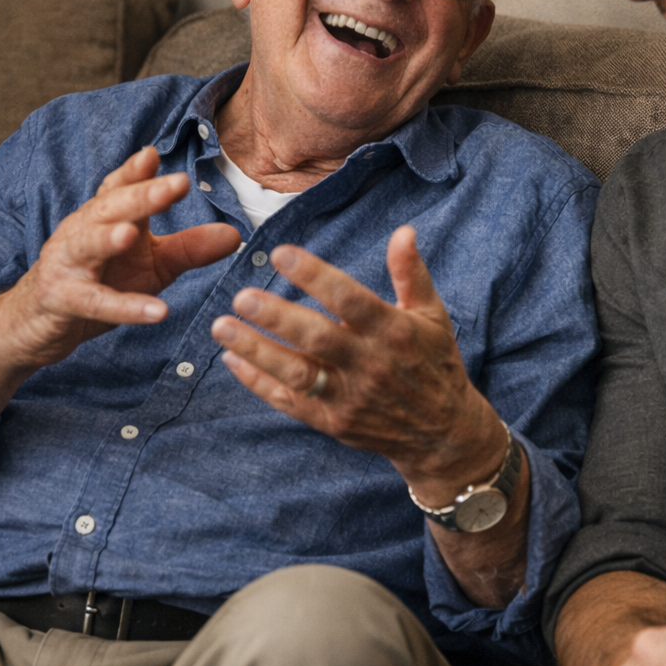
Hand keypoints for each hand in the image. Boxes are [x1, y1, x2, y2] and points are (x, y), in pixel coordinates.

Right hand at [1, 147, 240, 369]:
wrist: (40, 323)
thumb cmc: (101, 282)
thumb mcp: (151, 266)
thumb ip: (189, 248)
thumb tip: (235, 234)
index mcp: (104, 217)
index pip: (119, 187)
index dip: (135, 172)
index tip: (155, 154)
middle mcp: (82, 232)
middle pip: (109, 207)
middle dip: (141, 194)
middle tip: (176, 183)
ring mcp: (67, 265)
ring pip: (88, 246)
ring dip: (109, 238)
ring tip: (133, 233)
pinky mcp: (63, 300)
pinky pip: (95, 303)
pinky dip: (125, 308)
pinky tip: (157, 311)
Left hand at [210, 225, 506, 495]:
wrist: (443, 433)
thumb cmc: (434, 363)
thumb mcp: (432, 316)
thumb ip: (411, 273)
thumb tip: (402, 231)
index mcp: (393, 332)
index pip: (350, 299)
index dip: (315, 276)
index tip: (281, 253)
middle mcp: (370, 364)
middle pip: (317, 338)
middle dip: (277, 317)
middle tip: (241, 296)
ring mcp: (350, 397)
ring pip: (298, 374)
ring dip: (257, 351)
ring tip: (222, 328)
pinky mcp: (334, 422)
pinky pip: (291, 402)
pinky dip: (259, 383)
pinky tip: (232, 360)